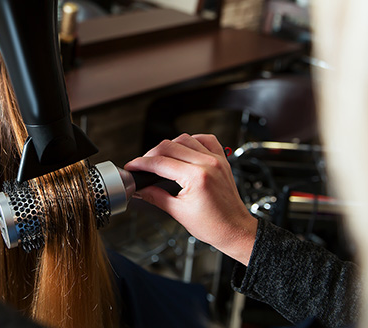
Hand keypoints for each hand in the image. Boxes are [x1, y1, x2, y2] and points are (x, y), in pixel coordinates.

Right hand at [125, 134, 257, 264]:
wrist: (235, 230)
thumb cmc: (214, 226)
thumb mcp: (178, 212)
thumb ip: (155, 196)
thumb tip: (140, 189)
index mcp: (197, 177)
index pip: (160, 162)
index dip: (141, 164)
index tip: (132, 166)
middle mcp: (208, 163)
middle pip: (169, 146)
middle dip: (151, 154)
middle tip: (142, 165)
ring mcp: (216, 159)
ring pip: (185, 138)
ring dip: (169, 146)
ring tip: (161, 159)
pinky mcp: (222, 159)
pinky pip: (205, 139)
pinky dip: (191, 141)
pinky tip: (184, 150)